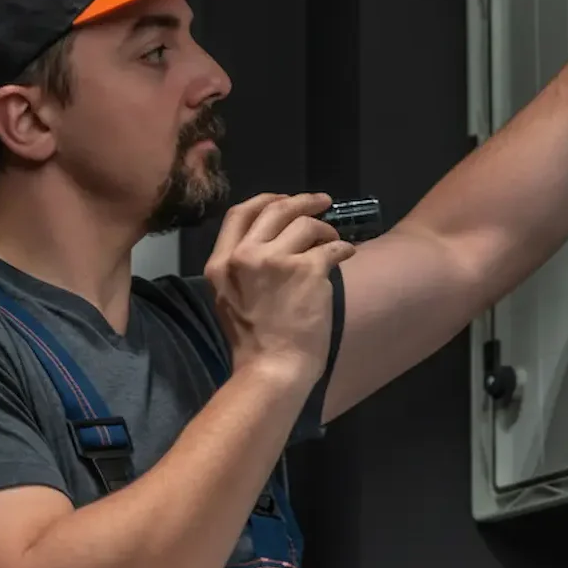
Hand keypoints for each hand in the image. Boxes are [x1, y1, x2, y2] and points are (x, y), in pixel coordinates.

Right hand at [203, 192, 356, 386]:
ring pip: (306, 225)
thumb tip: (272, 241)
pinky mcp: (308, 271)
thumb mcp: (229, 297)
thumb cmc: (252, 340)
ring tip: (333, 240)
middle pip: (275, 210)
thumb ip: (241, 266)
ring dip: (325, 229)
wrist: (271, 367)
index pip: (240, 213)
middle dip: (302, 201)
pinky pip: (332, 247)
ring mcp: (277, 261)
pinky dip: (343, 248)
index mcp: (220, 263)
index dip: (266, 200)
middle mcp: (245, 256)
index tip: (284, 200)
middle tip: (322, 202)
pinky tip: (346, 254)